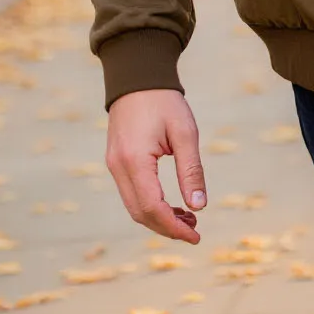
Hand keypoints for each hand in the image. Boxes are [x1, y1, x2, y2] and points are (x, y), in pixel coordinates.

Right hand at [105, 87, 207, 241]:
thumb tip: (199, 206)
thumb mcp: (185, 133)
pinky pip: (131, 193)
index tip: (196, 235)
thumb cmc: (165, 102)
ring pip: (134, 206)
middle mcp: (118, 168)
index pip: (152, 208)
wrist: (138, 78)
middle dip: (167, 227)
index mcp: (134, 161)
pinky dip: (151, 204)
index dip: (173, 227)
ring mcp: (113, 166)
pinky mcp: (116, 162)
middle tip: (195, 230)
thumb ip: (191, 170)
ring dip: (159, 218)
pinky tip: (173, 204)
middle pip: (140, 213)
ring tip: (189, 218)